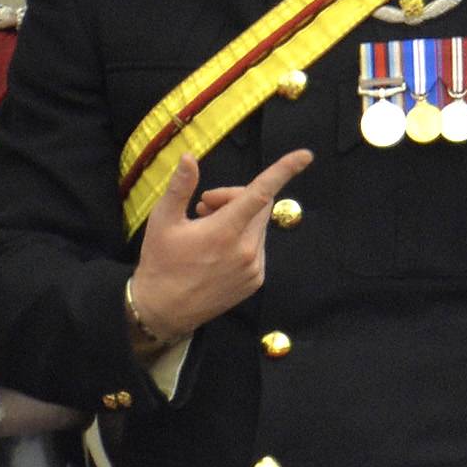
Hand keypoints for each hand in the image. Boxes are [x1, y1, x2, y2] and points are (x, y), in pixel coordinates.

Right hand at [126, 149, 316, 344]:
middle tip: (204, 205)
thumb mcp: (163, 221)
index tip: (306, 156)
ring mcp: (254, 268)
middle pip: (259, 205)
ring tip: (207, 228)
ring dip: (239, 219)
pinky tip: (217, 249)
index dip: (284, 171)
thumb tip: (188, 157)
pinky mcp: (255, 281)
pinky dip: (243, 239)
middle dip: (235, 197)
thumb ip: (180, 187)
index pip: (261, 193)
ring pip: (258, 226)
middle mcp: (247, 250)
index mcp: (225, 231)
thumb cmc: (160, 262)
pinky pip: (258, 247)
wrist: (164, 310)